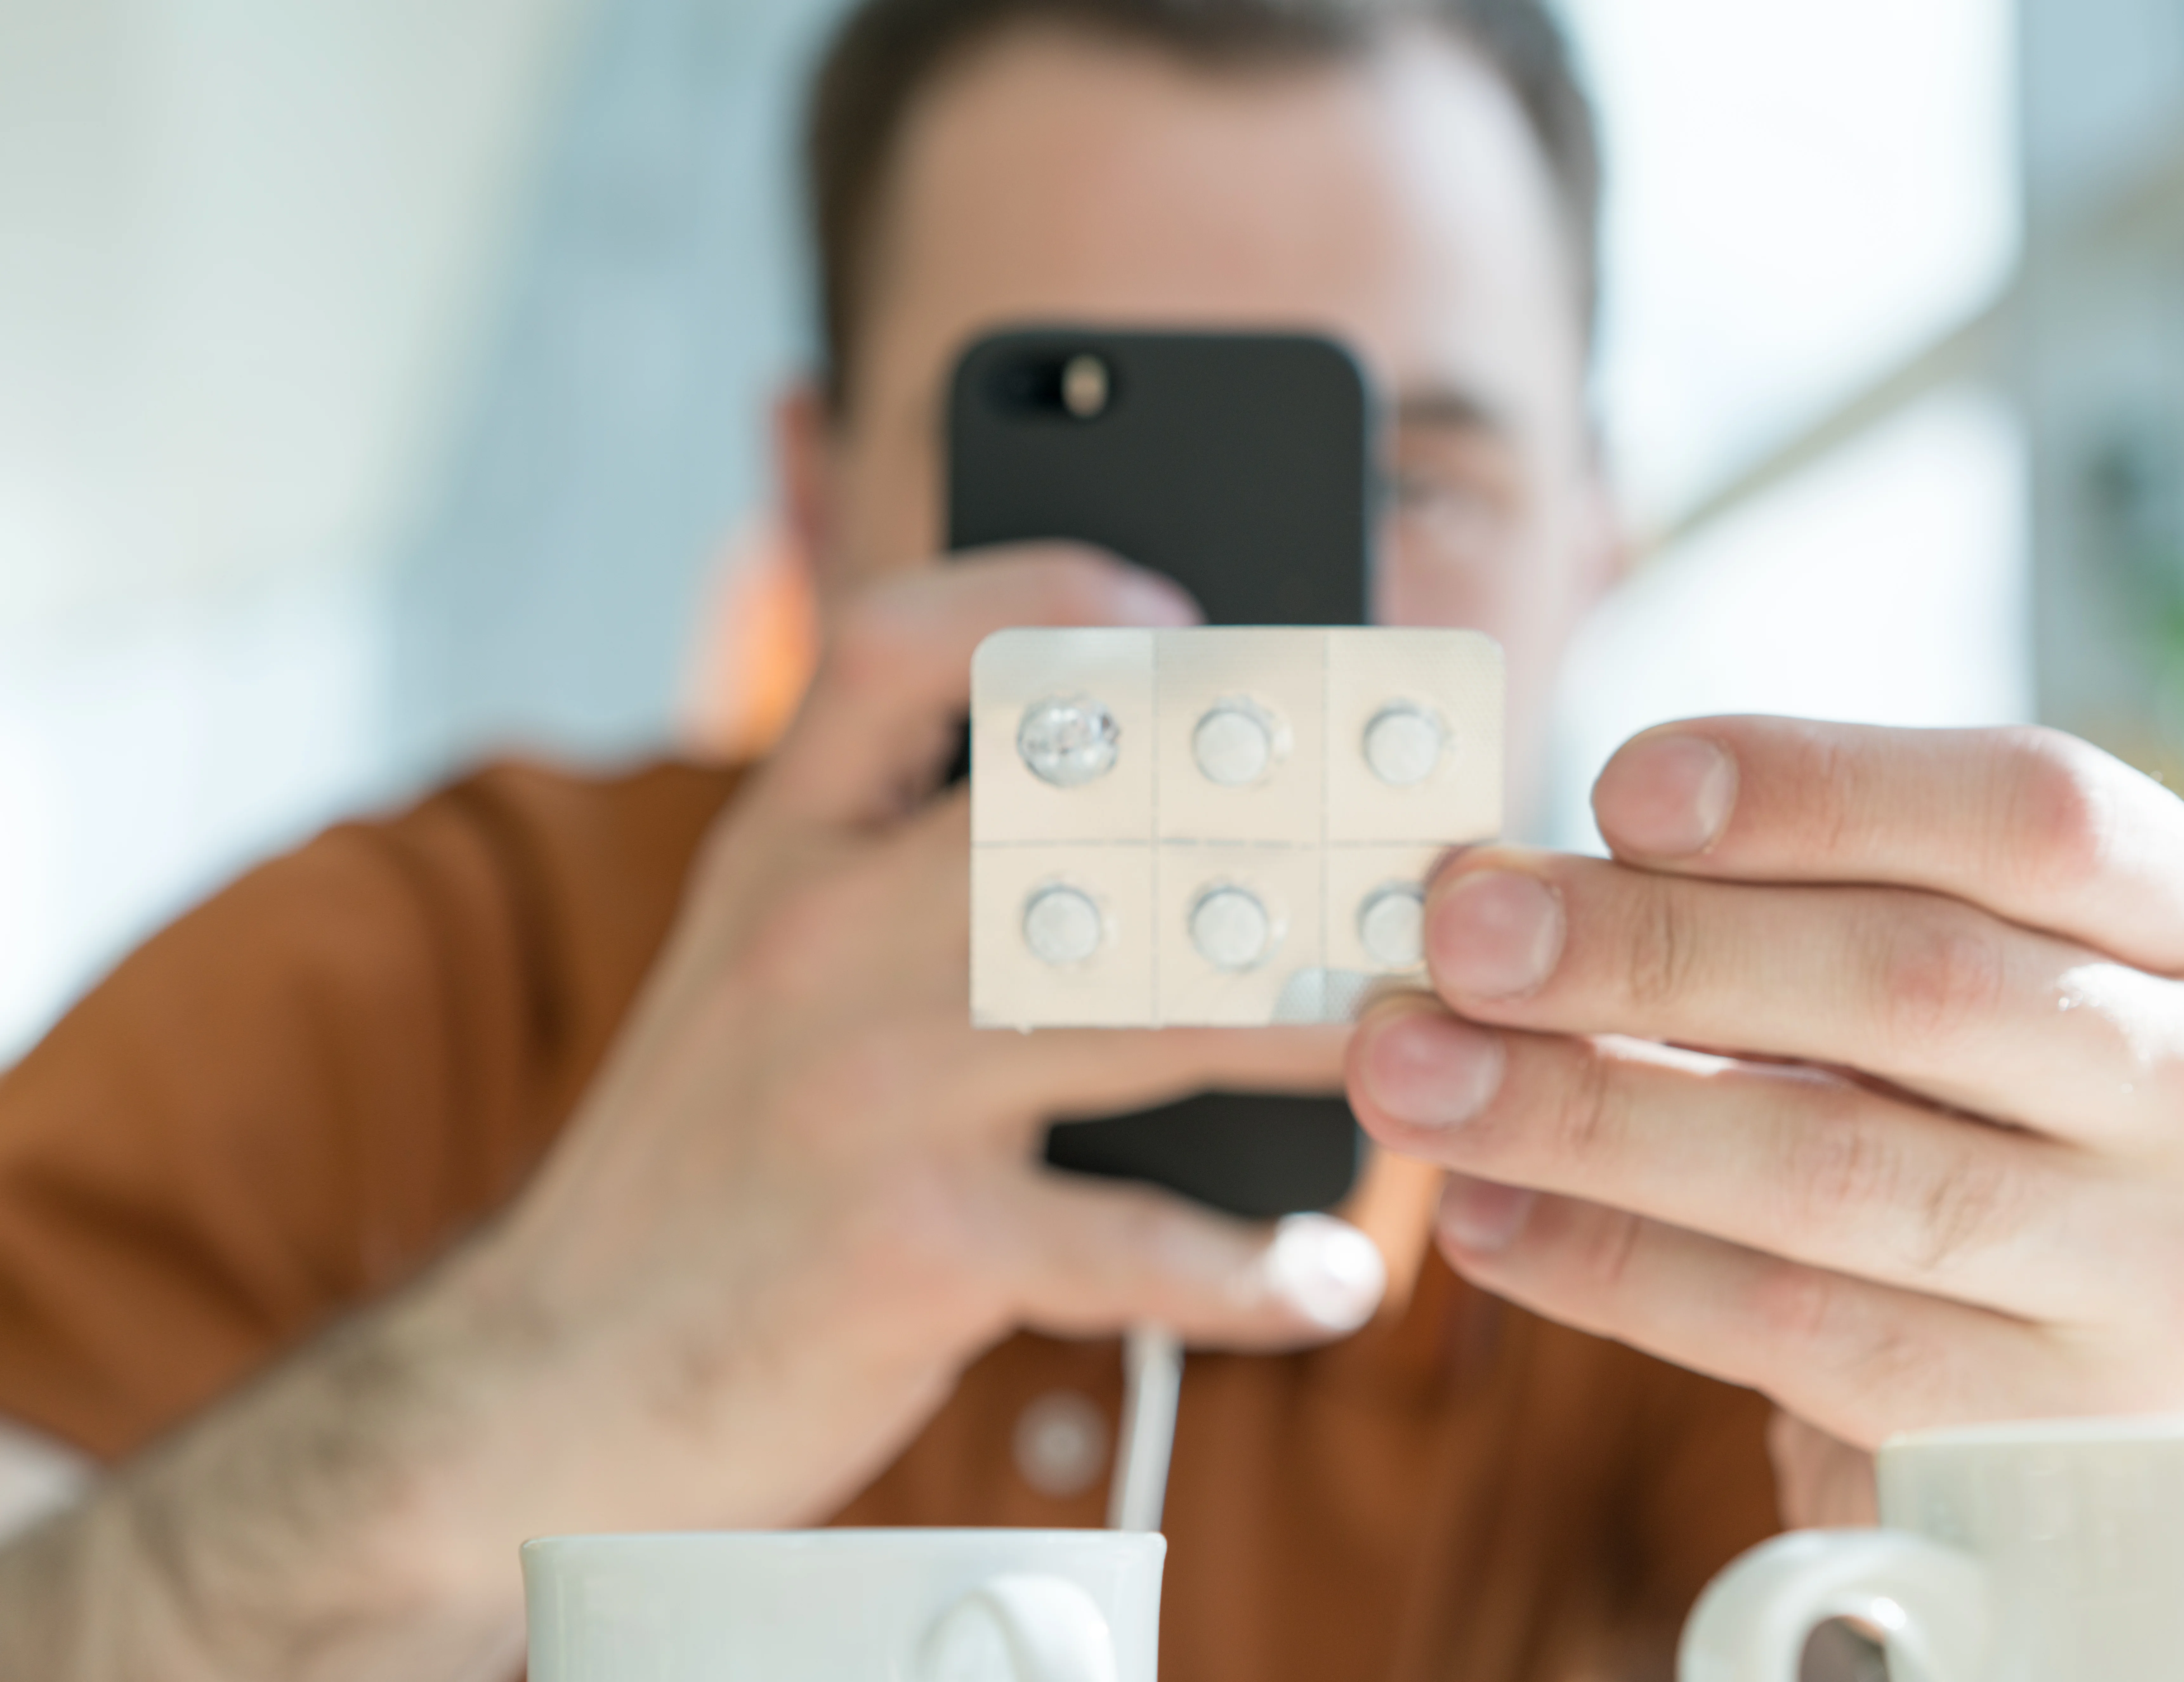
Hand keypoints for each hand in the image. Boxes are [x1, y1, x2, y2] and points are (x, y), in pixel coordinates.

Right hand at [0, 547, 1386, 1681]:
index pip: (898, 645)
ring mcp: (864, 1093)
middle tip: (1412, 847)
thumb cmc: (706, 1163)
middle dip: (1271, 826)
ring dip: (1318, 1025)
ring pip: (1148, 1011)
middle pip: (1081, 819)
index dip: (1048, 597)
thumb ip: (894, 877)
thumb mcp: (761, 973)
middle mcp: (819, 943)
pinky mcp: (905, 1251)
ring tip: (1440, 1033)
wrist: (547, 1381)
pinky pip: (1128, 1247)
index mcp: (782, 855)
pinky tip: (1334, 1273)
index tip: (1179, 615)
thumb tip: (1120, 820)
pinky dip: (1250, 1269)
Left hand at [1346, 719, 2183, 1480]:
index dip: (1816, 788)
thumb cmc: (1969, 1094)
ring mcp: (2165, 1277)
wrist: (2065, 1333)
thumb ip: (1766, 903)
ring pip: (1841, 1173)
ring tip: (1420, 1077)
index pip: (2031, 810)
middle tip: (1461, 935)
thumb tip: (1505, 890)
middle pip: (1916, 985)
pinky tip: (1485, 1214)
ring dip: (1594, 1117)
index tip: (1619, 790)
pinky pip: (1797, 1333)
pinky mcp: (2049, 1428)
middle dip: (1656, 955)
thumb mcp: (1926, 960)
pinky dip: (1616, 1268)